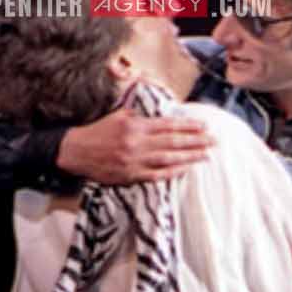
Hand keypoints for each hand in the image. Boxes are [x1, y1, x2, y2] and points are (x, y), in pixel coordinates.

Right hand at [58, 107, 212, 184]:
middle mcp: (137, 143)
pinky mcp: (131, 175)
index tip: (204, 126)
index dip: (188, 126)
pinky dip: (173, 172)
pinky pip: (157, 175)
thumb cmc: (99, 131)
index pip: (168, 125)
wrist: (77, 152)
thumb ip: (141, 116)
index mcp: (135, 125)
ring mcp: (134, 161)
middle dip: (196, 141)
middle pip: (173, 141)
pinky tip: (186, 169)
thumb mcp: (119, 116)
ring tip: (206, 155)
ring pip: (169, 159)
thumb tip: (161, 118)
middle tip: (214, 140)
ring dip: (190, 157)